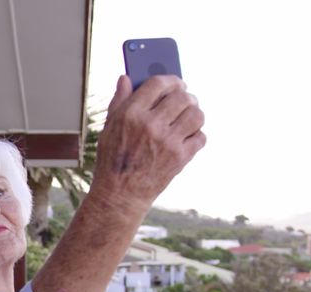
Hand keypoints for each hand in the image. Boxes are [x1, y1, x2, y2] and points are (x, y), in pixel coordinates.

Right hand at [90, 74, 205, 212]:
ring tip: (188, 117)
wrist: (120, 195)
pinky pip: (201, 136)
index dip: (170, 79)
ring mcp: (168, 142)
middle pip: (182, 97)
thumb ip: (119, 101)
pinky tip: (187, 136)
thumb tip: (125, 78)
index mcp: (131, 114)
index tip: (175, 83)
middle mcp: (151, 125)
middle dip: (186, 95)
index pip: (158, 84)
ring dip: (195, 112)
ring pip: (196, 114)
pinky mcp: (180, 158)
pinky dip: (197, 134)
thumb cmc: (113, 160)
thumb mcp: (109, 128)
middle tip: (185, 99)